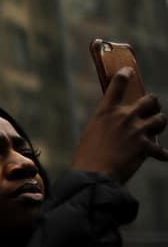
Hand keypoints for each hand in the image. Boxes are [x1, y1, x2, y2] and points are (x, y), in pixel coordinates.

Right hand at [73, 67, 166, 182]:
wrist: (94, 175)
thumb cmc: (87, 156)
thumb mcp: (91, 133)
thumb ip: (106, 124)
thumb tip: (116, 125)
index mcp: (107, 111)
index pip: (117, 85)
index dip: (124, 75)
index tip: (128, 71)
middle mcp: (125, 117)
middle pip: (150, 100)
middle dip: (153, 104)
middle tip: (151, 109)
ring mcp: (138, 131)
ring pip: (161, 120)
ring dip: (159, 124)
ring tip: (156, 129)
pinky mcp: (146, 146)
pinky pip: (161, 150)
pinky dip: (161, 154)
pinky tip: (162, 157)